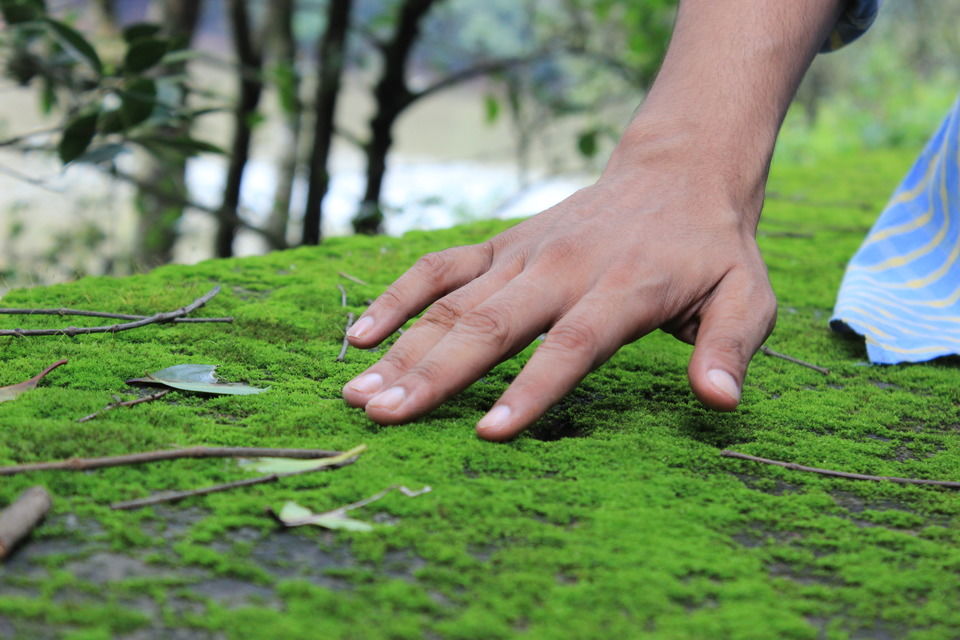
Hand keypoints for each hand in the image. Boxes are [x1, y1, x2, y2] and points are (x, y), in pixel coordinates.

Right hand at [342, 124, 777, 440]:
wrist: (677, 172)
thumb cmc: (711, 249)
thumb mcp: (748, 297)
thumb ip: (728, 347)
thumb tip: (720, 403)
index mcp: (622, 289)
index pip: (571, 345)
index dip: (531, 388)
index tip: (487, 431)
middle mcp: (562, 269)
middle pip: (491, 325)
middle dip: (434, 375)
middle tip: (384, 419)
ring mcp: (524, 254)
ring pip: (453, 303)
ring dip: (403, 349)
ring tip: (357, 394)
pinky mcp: (502, 244)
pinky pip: (440, 268)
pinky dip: (397, 298)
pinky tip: (359, 336)